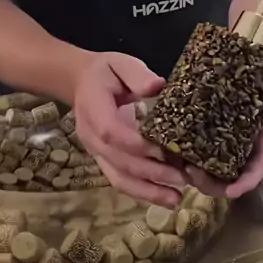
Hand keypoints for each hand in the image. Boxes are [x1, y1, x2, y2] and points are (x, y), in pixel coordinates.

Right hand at [74, 52, 185, 206]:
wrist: (80, 83)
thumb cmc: (105, 73)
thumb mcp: (119, 63)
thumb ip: (136, 74)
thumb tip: (157, 86)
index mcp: (93, 109)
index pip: (112, 132)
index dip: (136, 144)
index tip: (164, 150)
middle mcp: (92, 137)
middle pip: (119, 161)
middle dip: (151, 172)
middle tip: (182, 178)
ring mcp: (96, 153)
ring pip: (119, 178)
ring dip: (148, 191)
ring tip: (176, 199)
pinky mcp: (105, 161)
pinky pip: (122, 181)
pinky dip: (143, 192)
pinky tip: (166, 199)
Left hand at [187, 50, 262, 198]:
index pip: (260, 163)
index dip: (247, 180)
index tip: (232, 191)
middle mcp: (250, 142)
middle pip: (233, 175)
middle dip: (214, 184)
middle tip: (192, 175)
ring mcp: (231, 139)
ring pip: (215, 169)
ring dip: (198, 175)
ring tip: (180, 167)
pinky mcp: (213, 130)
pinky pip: (201, 150)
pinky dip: (187, 157)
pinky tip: (172, 154)